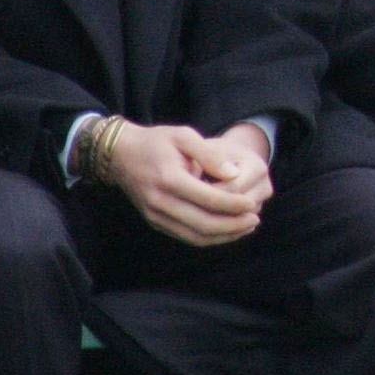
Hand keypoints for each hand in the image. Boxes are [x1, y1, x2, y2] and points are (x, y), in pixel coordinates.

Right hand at [106, 124, 266, 246]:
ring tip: (246, 228)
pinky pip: (185, 236)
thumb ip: (210, 154)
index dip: (233, 205)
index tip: (253, 204)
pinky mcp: (155, 222)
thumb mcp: (184, 135)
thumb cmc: (157, 141)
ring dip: (224, 236)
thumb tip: (234, 173)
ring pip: (195, 236)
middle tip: (255, 220)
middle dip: (233, 225)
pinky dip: (208, 238)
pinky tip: (227, 231)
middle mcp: (160, 202)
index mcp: (169, 179)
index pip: (208, 200)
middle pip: (203, 223)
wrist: (119, 155)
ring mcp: (155, 215)